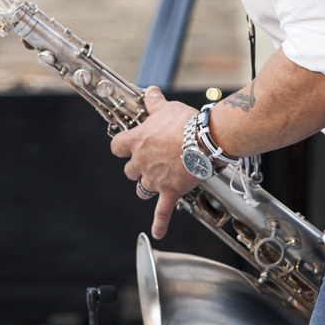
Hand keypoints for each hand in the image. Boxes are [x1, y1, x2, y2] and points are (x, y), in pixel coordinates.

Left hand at [111, 86, 200, 238]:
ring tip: (156, 182)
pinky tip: (157, 233)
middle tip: (150, 162)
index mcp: (137, 141)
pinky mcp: (170, 192)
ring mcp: (155, 179)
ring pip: (143, 188)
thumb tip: (149, 91)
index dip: (122, 147)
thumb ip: (154, 103)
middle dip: (138, 168)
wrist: (206, 139)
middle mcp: (142, 162)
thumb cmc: (186, 122)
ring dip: (147, 185)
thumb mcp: (167, 108)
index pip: (117, 147)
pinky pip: (162, 212)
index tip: (127, 146)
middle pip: (130, 171)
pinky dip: (159, 223)